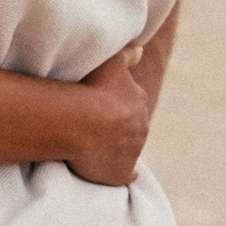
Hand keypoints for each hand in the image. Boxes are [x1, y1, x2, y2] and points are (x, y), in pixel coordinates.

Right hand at [62, 45, 151, 187]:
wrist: (84, 122)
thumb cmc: (93, 87)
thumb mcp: (112, 61)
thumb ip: (128, 55)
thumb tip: (141, 50)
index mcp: (138, 101)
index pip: (132, 102)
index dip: (116, 102)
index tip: (103, 103)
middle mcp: (141, 127)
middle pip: (131, 126)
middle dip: (118, 126)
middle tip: (97, 124)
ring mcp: (132, 152)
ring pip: (129, 149)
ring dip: (116, 147)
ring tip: (97, 145)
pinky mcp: (120, 173)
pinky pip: (126, 175)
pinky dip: (124, 173)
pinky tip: (121, 174)